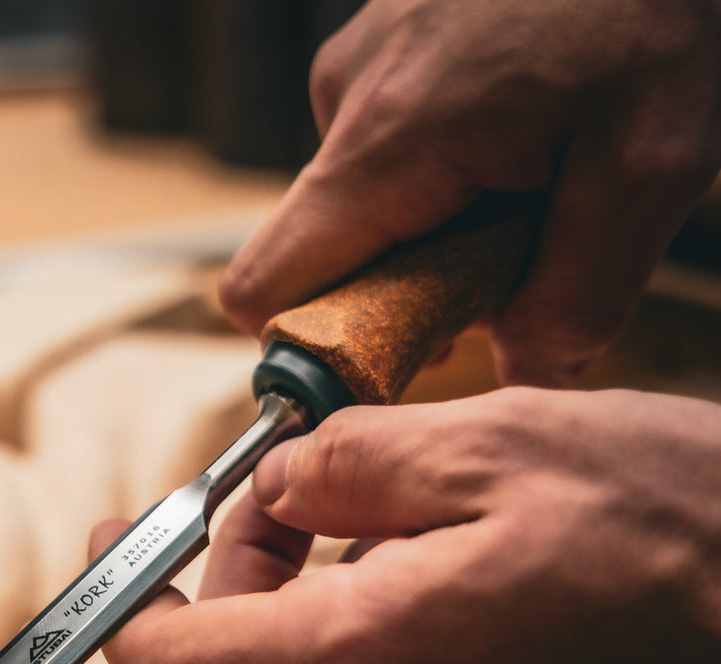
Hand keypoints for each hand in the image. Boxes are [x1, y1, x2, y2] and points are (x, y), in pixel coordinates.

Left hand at [98, 388, 720, 663]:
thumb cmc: (698, 539)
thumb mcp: (504, 443)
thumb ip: (356, 464)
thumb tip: (287, 485)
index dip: (123, 605)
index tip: (120, 543)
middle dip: (237, 586)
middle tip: (286, 502)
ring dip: (324, 616)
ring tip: (399, 523)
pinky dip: (400, 653)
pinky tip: (472, 586)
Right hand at [220, 0, 720, 386]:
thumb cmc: (661, 2)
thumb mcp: (653, 164)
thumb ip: (579, 294)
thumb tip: (525, 367)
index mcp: (388, 142)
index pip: (262, 287)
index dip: (311, 347)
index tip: (396, 358)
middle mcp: (348, 97)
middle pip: (324, 251)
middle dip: (409, 280)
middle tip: (515, 249)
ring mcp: (363, 57)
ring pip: (364, 193)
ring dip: (437, 215)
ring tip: (538, 167)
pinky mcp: (388, 34)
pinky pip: (389, 135)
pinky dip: (448, 159)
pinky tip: (527, 121)